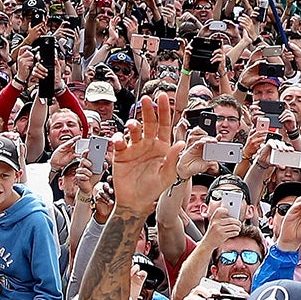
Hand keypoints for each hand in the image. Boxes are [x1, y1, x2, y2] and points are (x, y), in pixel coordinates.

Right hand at [107, 89, 181, 212]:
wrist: (135, 202)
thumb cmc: (153, 189)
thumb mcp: (167, 176)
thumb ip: (173, 159)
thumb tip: (181, 144)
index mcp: (162, 147)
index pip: (164, 125)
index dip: (164, 111)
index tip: (163, 97)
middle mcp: (148, 144)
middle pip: (149, 123)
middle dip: (148, 110)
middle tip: (147, 100)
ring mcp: (134, 148)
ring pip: (134, 131)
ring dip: (133, 126)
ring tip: (132, 127)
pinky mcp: (121, 154)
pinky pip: (119, 142)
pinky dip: (118, 139)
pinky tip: (120, 141)